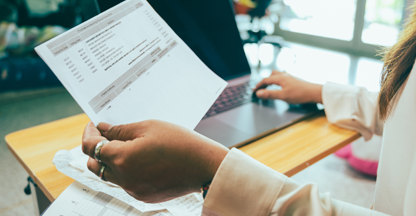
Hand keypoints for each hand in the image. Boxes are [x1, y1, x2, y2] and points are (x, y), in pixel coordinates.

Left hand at [82, 120, 228, 202]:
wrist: (204, 165)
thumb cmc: (180, 143)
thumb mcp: (148, 127)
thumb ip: (120, 130)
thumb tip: (103, 130)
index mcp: (122, 158)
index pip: (90, 146)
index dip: (89, 133)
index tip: (94, 126)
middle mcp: (124, 178)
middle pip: (94, 164)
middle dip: (95, 149)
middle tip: (106, 135)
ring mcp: (133, 189)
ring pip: (109, 175)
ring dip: (109, 161)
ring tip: (123, 146)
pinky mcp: (143, 195)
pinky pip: (125, 183)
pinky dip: (125, 171)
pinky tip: (139, 159)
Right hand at [253, 71, 322, 103]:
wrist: (314, 92)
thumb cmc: (300, 94)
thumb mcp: (283, 96)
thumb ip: (270, 94)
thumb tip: (259, 93)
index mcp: (280, 78)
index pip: (265, 80)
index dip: (258, 86)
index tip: (254, 91)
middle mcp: (285, 75)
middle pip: (270, 75)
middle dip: (264, 81)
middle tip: (260, 88)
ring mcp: (290, 77)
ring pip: (277, 75)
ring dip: (271, 80)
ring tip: (268, 86)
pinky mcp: (295, 80)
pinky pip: (282, 78)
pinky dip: (277, 81)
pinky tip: (280, 86)